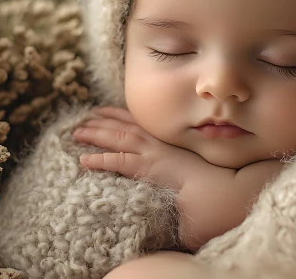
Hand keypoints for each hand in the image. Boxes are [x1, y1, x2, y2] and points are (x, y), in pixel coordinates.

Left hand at [72, 106, 209, 191]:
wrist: (219, 185)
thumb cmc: (209, 176)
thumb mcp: (189, 161)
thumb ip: (176, 158)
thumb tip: (168, 163)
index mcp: (165, 137)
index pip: (137, 121)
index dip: (117, 114)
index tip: (101, 110)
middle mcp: (157, 140)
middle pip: (123, 125)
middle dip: (101, 121)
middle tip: (83, 119)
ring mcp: (152, 152)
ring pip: (117, 138)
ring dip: (96, 134)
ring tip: (77, 133)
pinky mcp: (148, 167)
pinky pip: (119, 162)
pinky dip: (101, 159)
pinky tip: (84, 160)